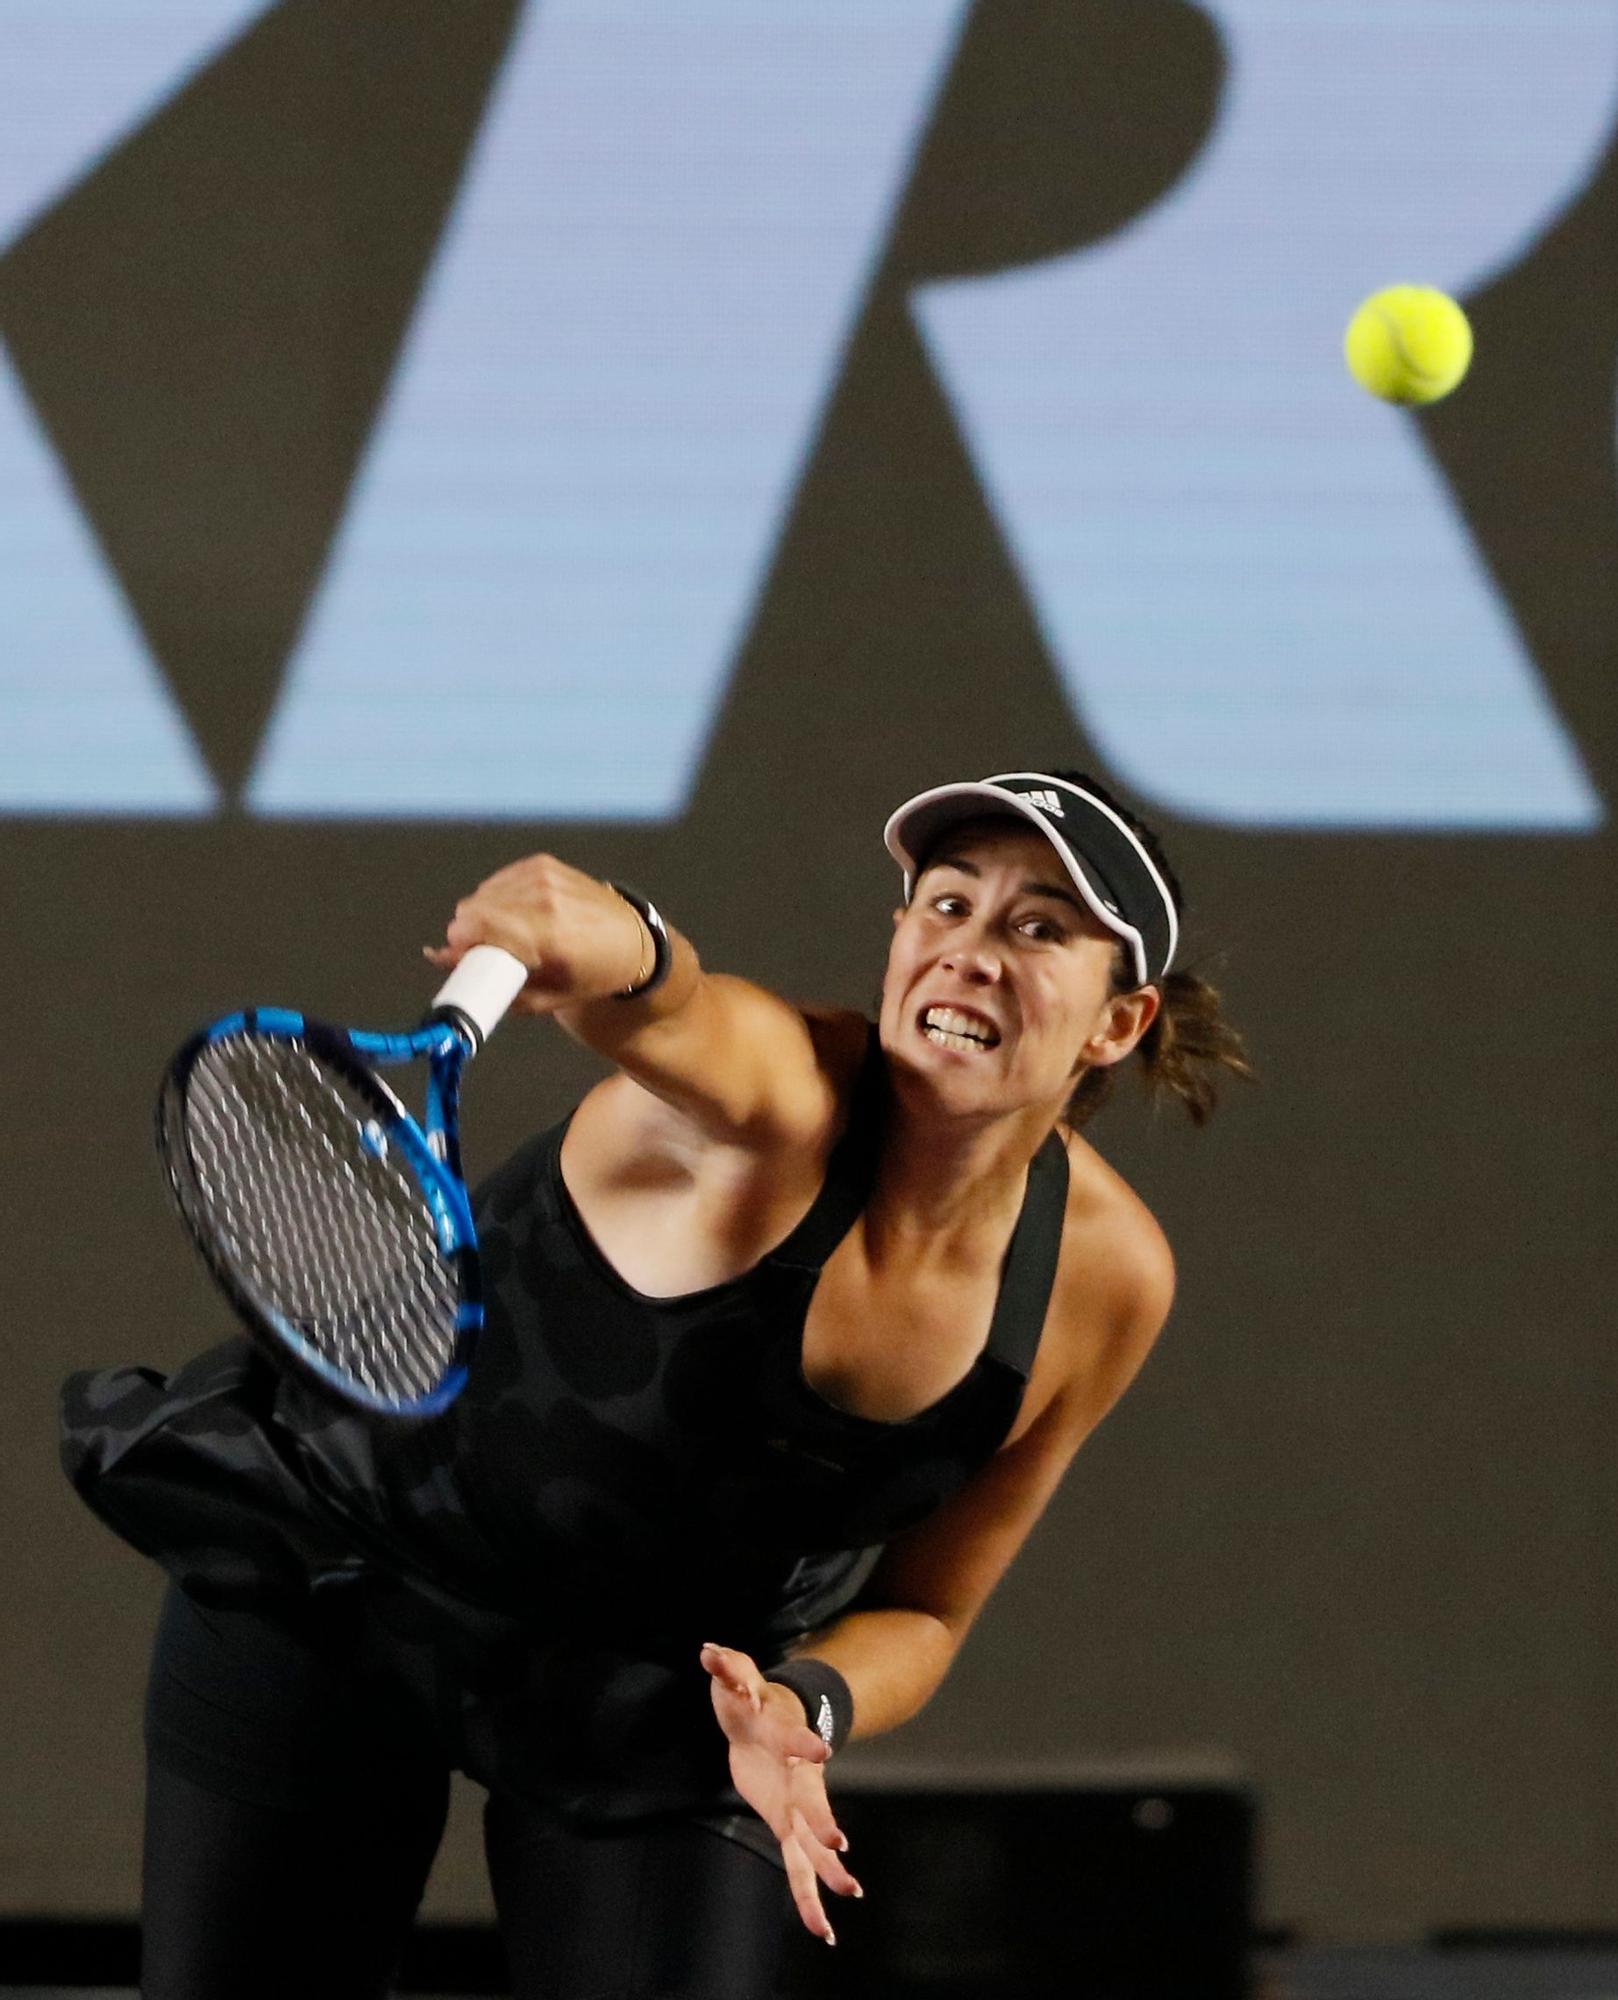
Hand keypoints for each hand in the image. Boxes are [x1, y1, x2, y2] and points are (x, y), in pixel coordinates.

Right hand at [423, 854, 650, 1012]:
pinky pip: (499, 881)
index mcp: (548, 935)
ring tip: (508, 936)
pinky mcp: (543, 863)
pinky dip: (498, 898)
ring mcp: (545, 876)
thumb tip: (440, 959)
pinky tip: (517, 915)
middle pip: (472, 908)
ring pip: (482, 893)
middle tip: (486, 952)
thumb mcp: (544, 996)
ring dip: (483, 915)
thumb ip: (491, 984)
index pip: (477, 925)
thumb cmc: (589, 975)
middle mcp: (546, 899)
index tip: (461, 959)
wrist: (631, 941)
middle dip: (469, 932)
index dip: (459, 944)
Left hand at [700, 1642, 862, 1942]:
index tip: (822, 1750)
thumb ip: (727, 1665)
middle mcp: (798, 1775)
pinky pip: (800, 1869)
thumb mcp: (738, 1675)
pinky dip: (809, 1898)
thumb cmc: (753, 1698)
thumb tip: (707, 1651)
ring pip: (813, 1842)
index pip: (794, 1738)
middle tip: (839, 1844)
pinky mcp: (787, 1824)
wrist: (770, 1722)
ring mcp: (796, 1803)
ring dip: (828, 1869)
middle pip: (811, 1800)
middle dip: (823, 1820)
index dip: (804, 1742)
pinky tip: (825, 1932)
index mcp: (784, 1736)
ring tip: (851, 1895)